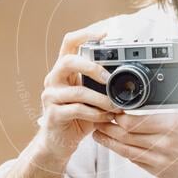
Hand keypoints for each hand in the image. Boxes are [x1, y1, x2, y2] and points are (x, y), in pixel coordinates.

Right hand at [37, 27, 122, 161]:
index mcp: (63, 70)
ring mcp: (51, 97)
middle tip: (110, 79)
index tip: (105, 34)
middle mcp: (53, 80)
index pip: (69, 43)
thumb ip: (100, 84)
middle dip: (92, 67)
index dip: (85, 34)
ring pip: (78, 91)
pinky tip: (105, 117)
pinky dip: (96, 114)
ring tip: (115, 106)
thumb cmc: (76, 117)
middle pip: (68, 61)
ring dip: (101, 99)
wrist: (58, 142)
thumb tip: (127, 75)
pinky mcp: (53, 115)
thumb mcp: (90, 96)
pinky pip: (77, 110)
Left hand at [92, 52, 177, 177]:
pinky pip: (135, 161)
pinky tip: (114, 144)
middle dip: (109, 125)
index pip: (136, 122)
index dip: (119, 115)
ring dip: (110, 140)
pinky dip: (122, 152)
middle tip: (98, 115)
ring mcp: (161, 161)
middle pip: (126, 135)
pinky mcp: (159, 171)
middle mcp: (164, 145)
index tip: (111, 106)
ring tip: (97, 130)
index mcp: (174, 126)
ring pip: (126, 150)